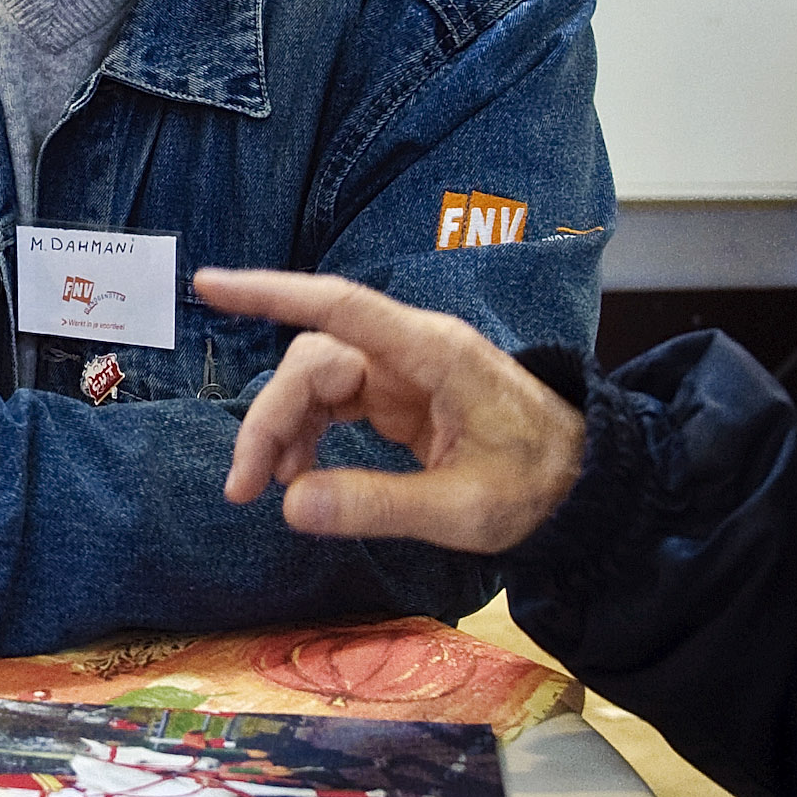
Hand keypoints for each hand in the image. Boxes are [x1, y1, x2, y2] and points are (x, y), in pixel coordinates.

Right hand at [196, 267, 586, 552]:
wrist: (586, 483)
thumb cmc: (538, 486)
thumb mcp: (465, 510)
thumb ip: (379, 505)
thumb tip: (292, 506)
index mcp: (433, 355)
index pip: (340, 307)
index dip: (271, 292)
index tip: (210, 285)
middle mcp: (412, 351)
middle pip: (313, 360)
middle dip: (270, 418)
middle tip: (243, 486)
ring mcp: (405, 373)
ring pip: (317, 383)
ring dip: (283, 430)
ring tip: (265, 489)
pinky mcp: (401, 399)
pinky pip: (335, 404)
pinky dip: (308, 437)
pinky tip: (301, 480)